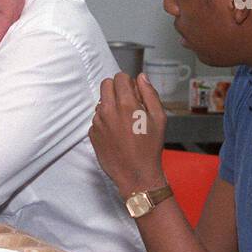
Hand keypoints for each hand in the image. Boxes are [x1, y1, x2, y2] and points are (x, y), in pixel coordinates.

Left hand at [88, 72, 167, 197]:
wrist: (136, 174)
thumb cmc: (150, 147)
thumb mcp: (159, 118)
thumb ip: (150, 94)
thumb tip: (141, 77)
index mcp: (126, 104)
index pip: (120, 77)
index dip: (128, 82)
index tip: (134, 91)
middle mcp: (108, 111)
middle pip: (106, 84)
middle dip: (117, 88)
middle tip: (128, 102)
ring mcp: (98, 122)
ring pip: (101, 102)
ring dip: (110, 105)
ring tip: (124, 121)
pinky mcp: (92, 133)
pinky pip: (97, 118)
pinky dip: (105, 121)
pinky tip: (117, 133)